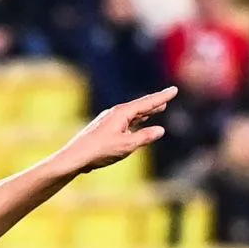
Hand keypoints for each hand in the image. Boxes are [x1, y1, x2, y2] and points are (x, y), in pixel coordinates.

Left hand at [57, 87, 176, 174]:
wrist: (74, 157)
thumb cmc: (99, 151)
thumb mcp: (126, 146)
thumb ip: (144, 137)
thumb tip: (160, 130)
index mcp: (122, 113)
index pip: (147, 103)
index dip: (162, 97)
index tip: (174, 90)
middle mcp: (115, 113)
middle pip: (140, 106)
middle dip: (154, 103)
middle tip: (168, 97)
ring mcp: (108, 120)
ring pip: (132, 114)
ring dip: (145, 111)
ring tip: (156, 109)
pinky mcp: (103, 129)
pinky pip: (125, 121)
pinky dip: (135, 120)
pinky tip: (136, 124)